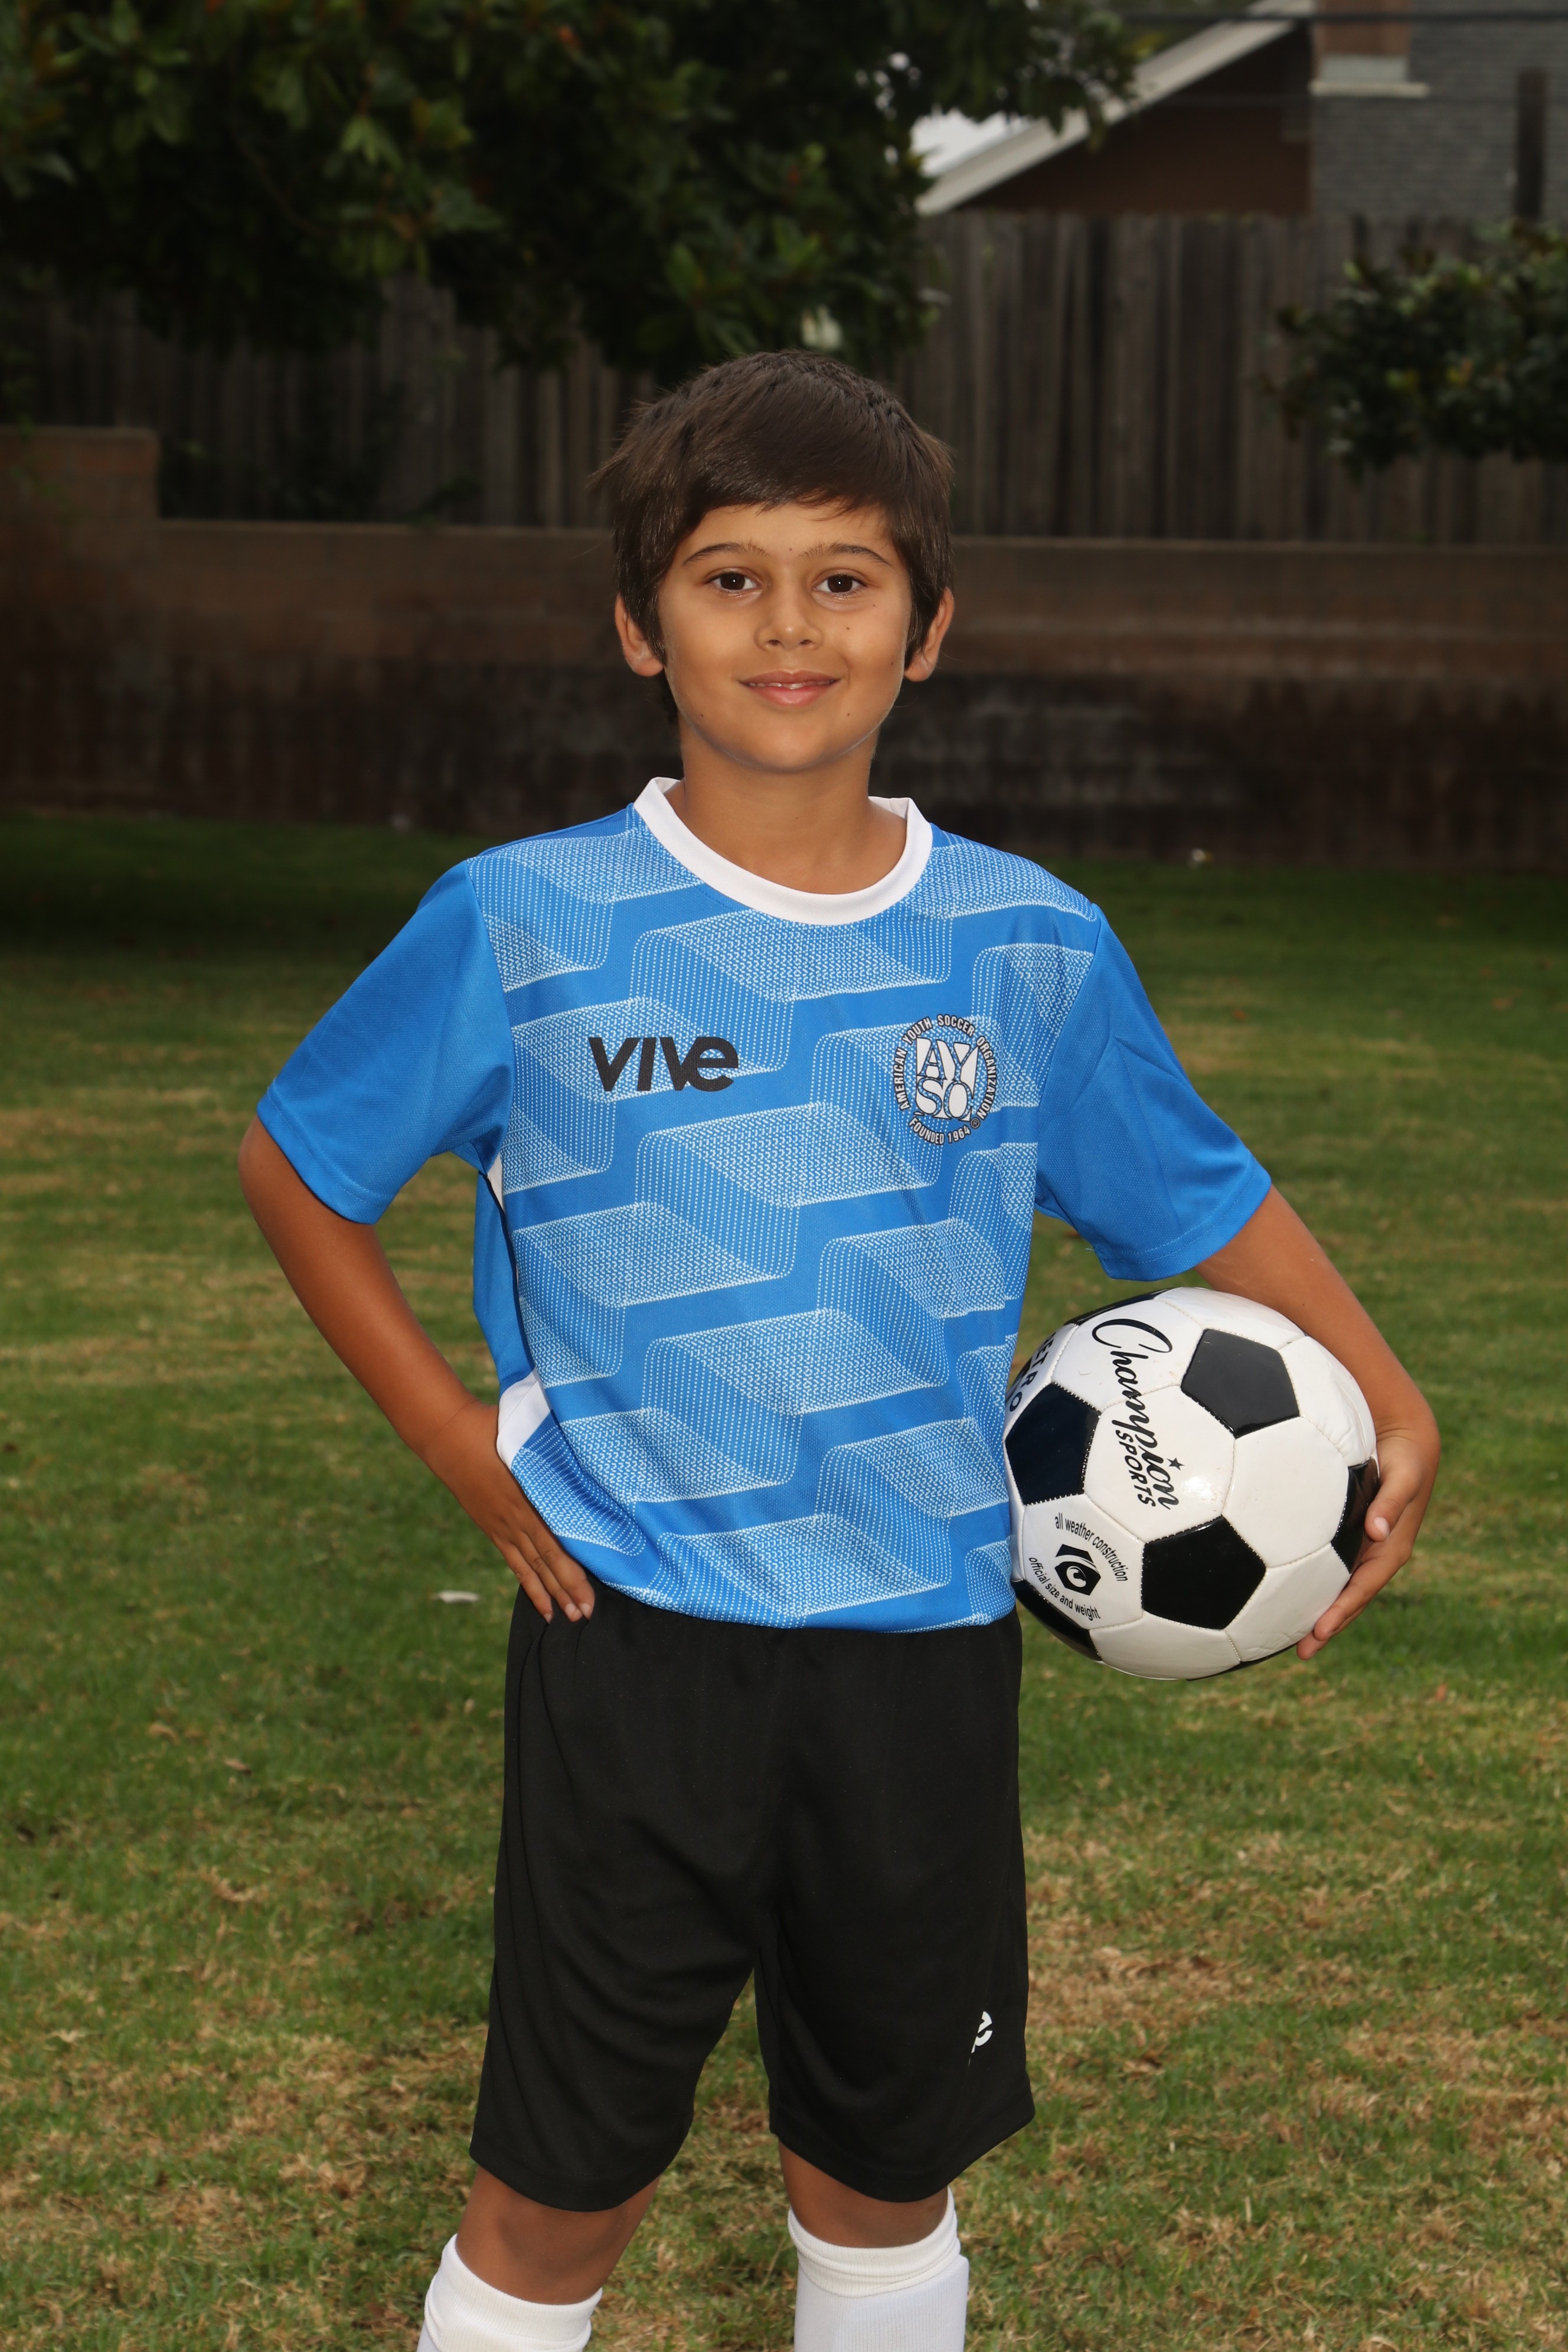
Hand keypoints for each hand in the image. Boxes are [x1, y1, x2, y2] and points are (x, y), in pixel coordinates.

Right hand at [420, 1397, 595, 1624]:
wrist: (448, 1436)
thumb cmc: (494, 1426)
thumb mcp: (529, 1437)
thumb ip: (556, 1453)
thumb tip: (588, 1456)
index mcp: (528, 1497)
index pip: (556, 1544)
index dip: (574, 1572)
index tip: (592, 1594)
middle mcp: (516, 1519)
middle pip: (548, 1562)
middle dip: (569, 1590)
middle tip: (588, 1615)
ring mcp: (502, 1527)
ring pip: (532, 1567)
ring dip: (552, 1593)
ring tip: (570, 1617)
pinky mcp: (493, 1529)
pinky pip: (514, 1563)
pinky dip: (529, 1584)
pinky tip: (541, 1604)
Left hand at [1296, 1417, 1438, 1659]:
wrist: (1406, 1444)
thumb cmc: (1405, 1460)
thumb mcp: (1403, 1478)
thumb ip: (1391, 1502)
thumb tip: (1378, 1530)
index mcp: (1390, 1550)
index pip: (1363, 1589)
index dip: (1343, 1611)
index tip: (1321, 1632)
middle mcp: (1375, 1555)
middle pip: (1349, 1598)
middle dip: (1328, 1626)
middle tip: (1301, 1652)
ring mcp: (1361, 1549)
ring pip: (1337, 1587)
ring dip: (1318, 1611)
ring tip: (1288, 1636)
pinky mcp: (1348, 1537)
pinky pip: (1328, 1566)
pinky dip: (1311, 1582)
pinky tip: (1283, 1590)